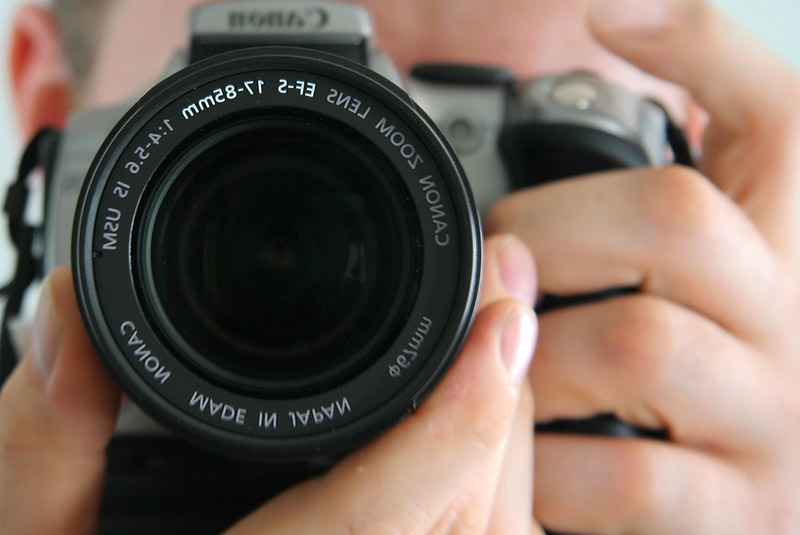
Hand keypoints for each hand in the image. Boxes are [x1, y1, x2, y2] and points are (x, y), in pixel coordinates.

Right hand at [0, 236, 540, 534]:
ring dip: (500, 449)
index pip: (382, 527)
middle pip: (471, 526)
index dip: (460, 419)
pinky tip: (467, 443)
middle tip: (506, 305)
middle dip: (501, 410)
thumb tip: (67, 316)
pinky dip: (480, 497)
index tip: (501, 323)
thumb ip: (37, 447)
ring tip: (499, 356)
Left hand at [486, 0, 799, 532]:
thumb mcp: (715, 243)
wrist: (753, 493)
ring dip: (532, 350)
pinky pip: (624, 479)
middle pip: (674, 220)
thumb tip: (617, 15)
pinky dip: (548, 466)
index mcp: (790, 248)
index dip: (690, 56)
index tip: (596, 31)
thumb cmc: (710, 359)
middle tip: (496, 262)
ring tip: (498, 355)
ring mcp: (774, 427)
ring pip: (635, 345)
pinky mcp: (737, 515)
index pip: (779, 118)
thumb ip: (689, 124)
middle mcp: (796, 324)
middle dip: (548, 232)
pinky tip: (526, 451)